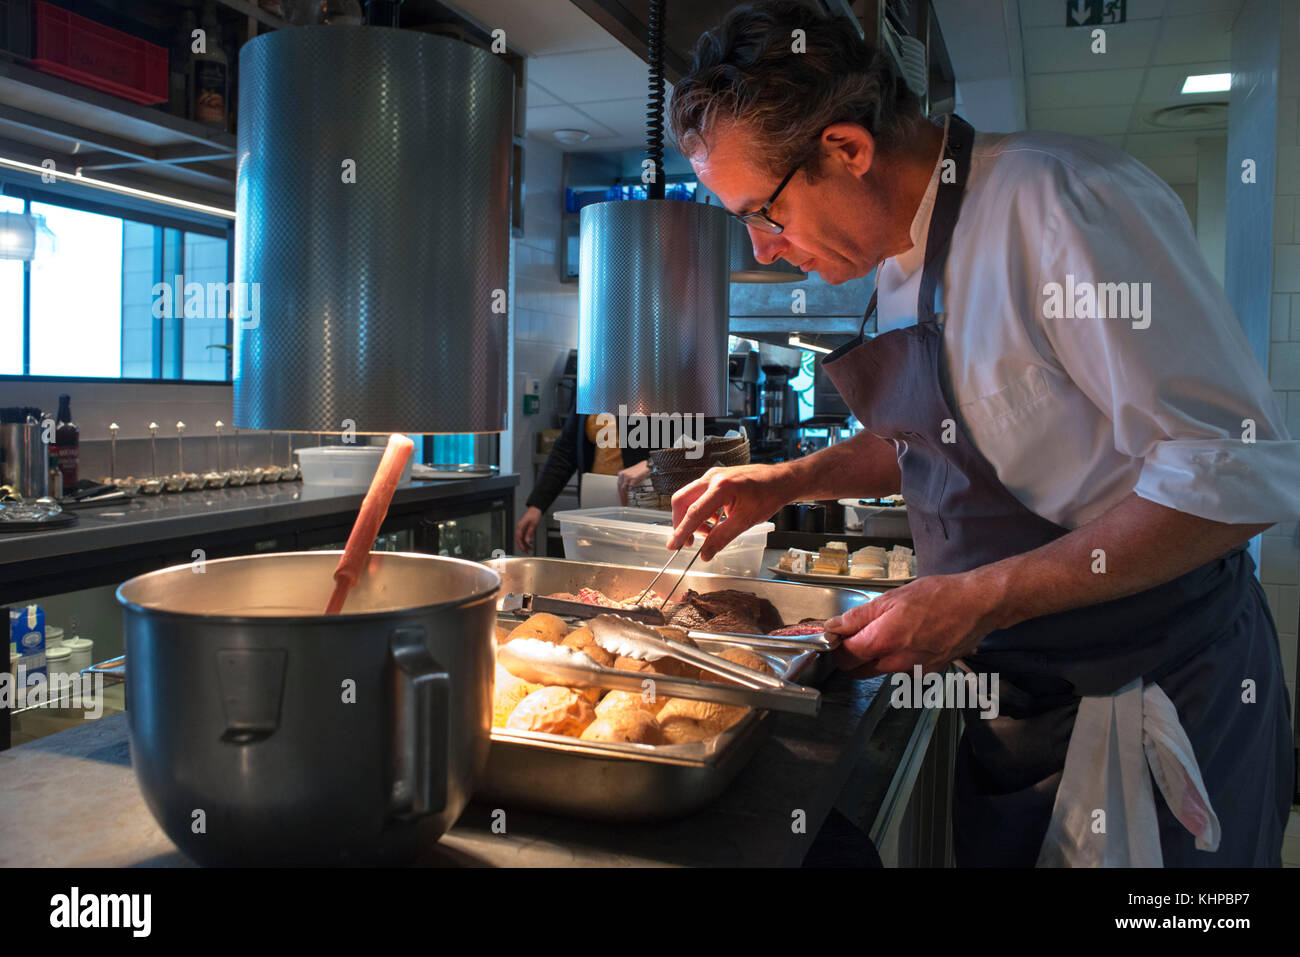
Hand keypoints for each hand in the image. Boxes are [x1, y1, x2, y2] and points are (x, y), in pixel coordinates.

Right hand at [515, 506, 541, 552]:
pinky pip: (523, 536)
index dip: (521, 545)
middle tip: (526, 552)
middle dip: (522, 546)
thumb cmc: (534, 514)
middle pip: (518, 539)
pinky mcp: (524, 528)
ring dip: (524, 544)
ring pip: (521, 538)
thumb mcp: (533, 525)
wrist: (535, 509)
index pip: (518, 538)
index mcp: (520, 526)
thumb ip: (529, 533)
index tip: (524, 550)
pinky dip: (526, 540)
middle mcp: (520, 527)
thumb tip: (527, 542)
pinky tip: (530, 544)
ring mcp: (521, 528)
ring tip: (529, 549)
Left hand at [616, 460, 650, 504]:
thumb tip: (627, 490)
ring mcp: (628, 476)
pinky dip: (630, 495)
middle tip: (623, 504)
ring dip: (624, 497)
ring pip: (624, 489)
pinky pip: (630, 488)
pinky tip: (630, 499)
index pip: (619, 486)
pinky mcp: (633, 478)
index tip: (621, 500)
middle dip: (621, 497)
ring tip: (626, 504)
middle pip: (620, 488)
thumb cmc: (642, 470)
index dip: (620, 493)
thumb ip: (628, 481)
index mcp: (622, 473)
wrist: (648, 465)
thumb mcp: (632, 475)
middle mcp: (623, 474)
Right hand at [667, 463, 795, 560]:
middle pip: (682, 501)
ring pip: (689, 498)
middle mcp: (712, 477)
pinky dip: (701, 511)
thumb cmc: (768, 495)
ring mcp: (712, 476)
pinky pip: (699, 495)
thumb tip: (705, 553)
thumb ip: (722, 538)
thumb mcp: (745, 521)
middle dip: (681, 523)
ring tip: (707, 534)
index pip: (694, 512)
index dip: (682, 531)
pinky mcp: (715, 478)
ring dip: (693, 518)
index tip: (674, 545)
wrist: (781, 480)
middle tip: (687, 542)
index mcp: (721, 487)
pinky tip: (713, 522)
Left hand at [824, 572, 1000, 677]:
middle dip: (853, 655)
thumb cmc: (938, 596)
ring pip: (879, 670)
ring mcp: (913, 671)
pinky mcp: (927, 672)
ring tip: (892, 631)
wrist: (977, 606)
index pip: (844, 656)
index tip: (839, 634)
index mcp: (882, 641)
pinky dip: (898, 658)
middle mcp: (896, 662)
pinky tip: (911, 639)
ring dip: (876, 656)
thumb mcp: (891, 598)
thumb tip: (834, 626)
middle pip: (858, 670)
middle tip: (860, 633)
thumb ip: (859, 616)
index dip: (838, 644)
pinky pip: (902, 670)